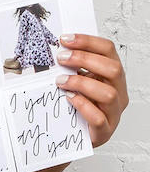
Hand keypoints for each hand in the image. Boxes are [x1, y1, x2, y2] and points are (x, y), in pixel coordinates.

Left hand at [55, 33, 128, 147]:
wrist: (77, 132)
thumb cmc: (78, 101)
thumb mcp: (77, 78)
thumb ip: (71, 65)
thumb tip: (54, 49)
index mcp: (111, 75)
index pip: (108, 50)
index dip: (87, 41)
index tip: (64, 39)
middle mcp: (118, 91)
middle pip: (113, 69)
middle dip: (84, 59)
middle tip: (61, 58)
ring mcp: (113, 112)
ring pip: (109, 94)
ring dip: (81, 83)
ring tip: (60, 81)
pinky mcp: (104, 130)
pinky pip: (98, 118)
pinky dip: (82, 105)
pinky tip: (68, 98)